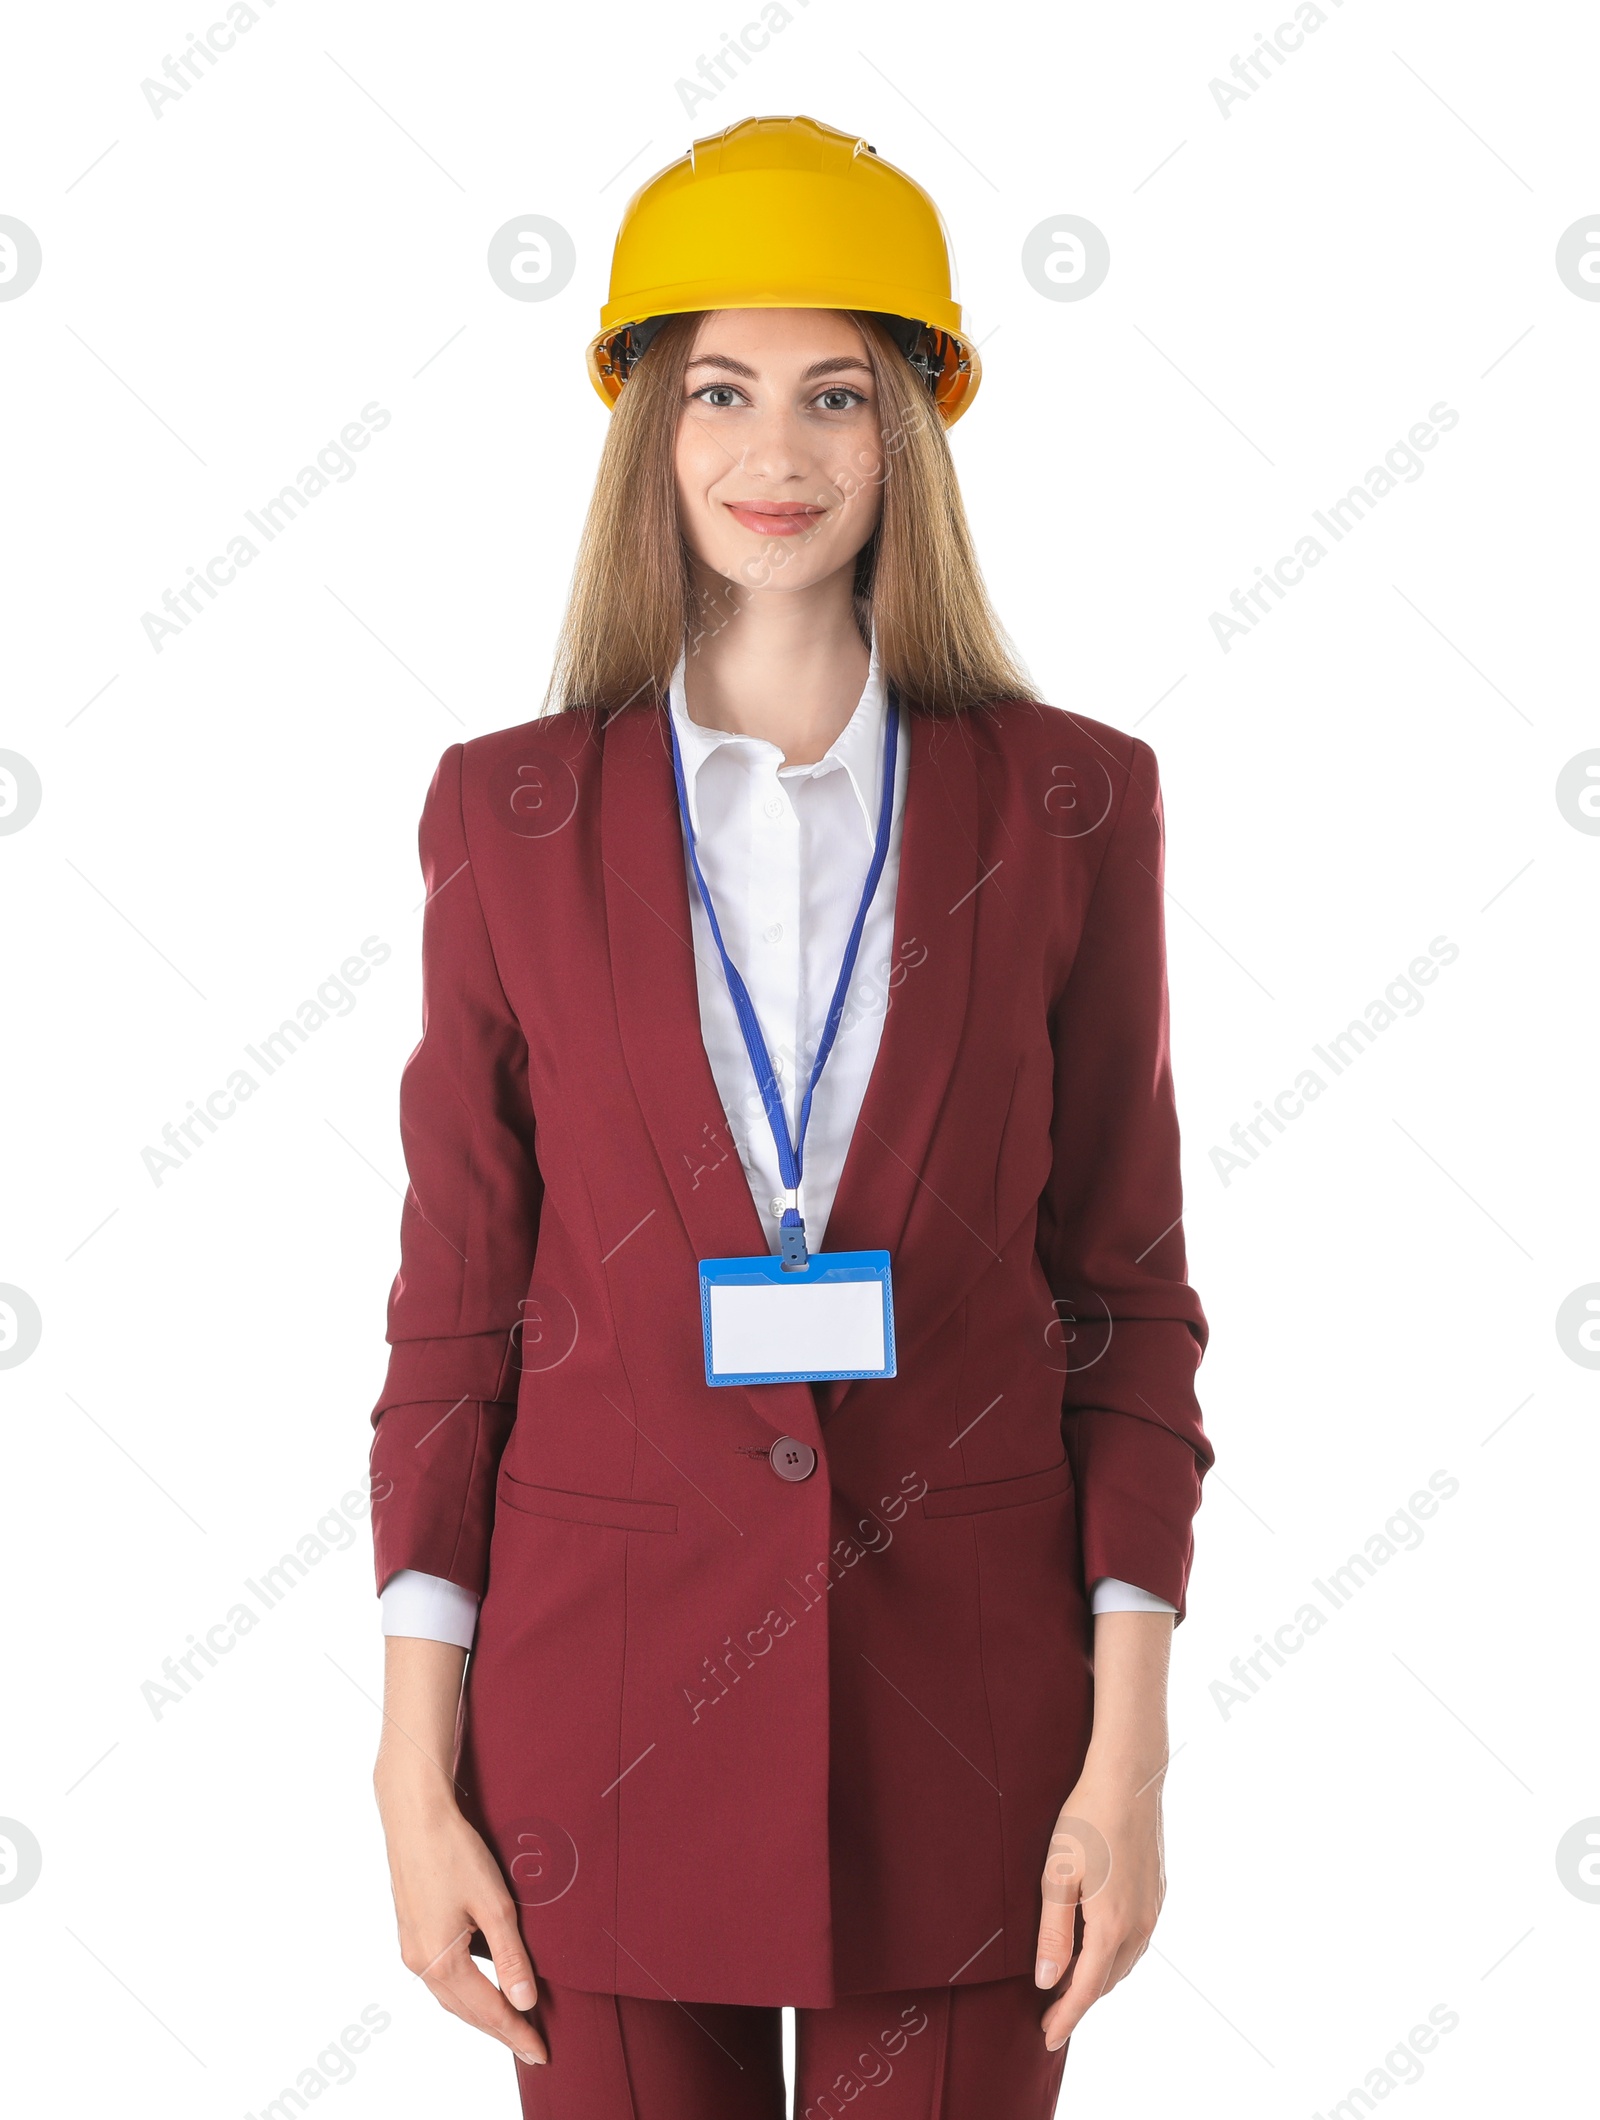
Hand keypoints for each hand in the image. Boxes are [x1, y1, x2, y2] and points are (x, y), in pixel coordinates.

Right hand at [376, 1775, 545, 2068]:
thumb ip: (511, 1957)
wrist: (415, 1814)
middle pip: (465, 2010)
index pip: (487, 2010)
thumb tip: (525, 2002)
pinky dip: (465, 1991)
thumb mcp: (494, 1905)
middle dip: (499, 2029)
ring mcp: (412, 1947)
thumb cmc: (455, 1852)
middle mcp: (420, 1962)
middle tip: (531, 2046)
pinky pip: (441, 1977)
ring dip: (481, 2012)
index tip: (541, 2052)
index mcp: (441, 1961)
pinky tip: (481, 1986)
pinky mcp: (411, 1930)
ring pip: (450, 1996)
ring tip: (512, 2022)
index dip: (516, 2032)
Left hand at [1034, 1759, 1165, 2049]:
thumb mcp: (1057, 1875)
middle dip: (1080, 2001)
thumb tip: (1046, 1982)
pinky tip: (1098, 1947)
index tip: (1047, 2038)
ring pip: (1124, 1963)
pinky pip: (1136, 1941)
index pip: (1085, 1990)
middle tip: (1050, 2012)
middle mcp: (1139, 1926)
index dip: (1065, 2018)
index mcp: (1112, 1926)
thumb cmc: (1086, 1820)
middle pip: (1106, 1981)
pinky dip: (1114, 1956)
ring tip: (1069, 1985)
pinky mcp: (1157, 1893)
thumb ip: (1052, 1933)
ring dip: (1098, 1979)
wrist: (1129, 1778)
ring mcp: (1153, 1910)